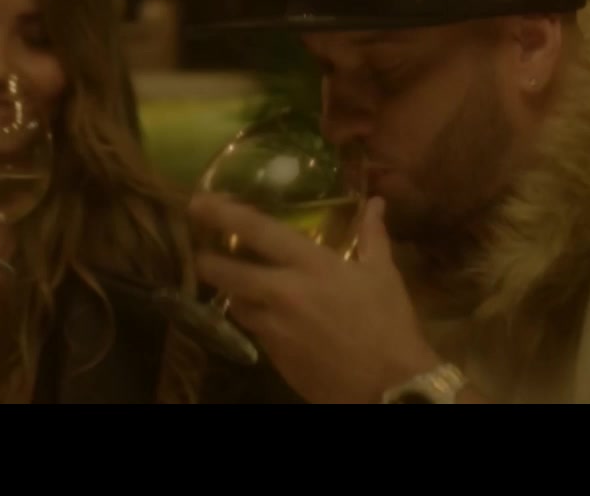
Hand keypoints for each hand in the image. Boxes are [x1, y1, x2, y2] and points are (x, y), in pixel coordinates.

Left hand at [191, 195, 439, 403]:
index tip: (200, 202)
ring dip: (233, 292)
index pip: (256, 230)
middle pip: (225, 272)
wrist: (389, 387)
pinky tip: (266, 315)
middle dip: (206, 260)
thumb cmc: (389, 325)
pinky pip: (254, 330)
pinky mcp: (273, 356)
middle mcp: (283, 293)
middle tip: (200, 251)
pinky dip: (255, 319)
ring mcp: (274, 327)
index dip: (222, 213)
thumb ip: (372, 236)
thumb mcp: (383, 275)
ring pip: (235, 303)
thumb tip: (375, 203)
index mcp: (311, 266)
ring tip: (236, 283)